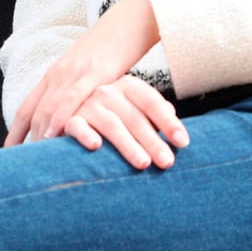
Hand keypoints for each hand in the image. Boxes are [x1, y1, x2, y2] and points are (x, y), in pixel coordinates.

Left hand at [6, 0, 167, 147]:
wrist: (130, 21)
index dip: (16, 131)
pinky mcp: (94, 72)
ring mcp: (75, 72)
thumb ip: (76, 93)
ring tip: (34, 158)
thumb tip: (74, 119)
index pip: (28, 107)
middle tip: (21, 164)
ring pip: (49, 107)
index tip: (9, 152)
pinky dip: (60, 117)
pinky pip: (72, 98)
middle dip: (25, 139)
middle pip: (34, 111)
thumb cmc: (112, 49)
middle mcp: (59, 73)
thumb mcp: (87, 72)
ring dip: (39, 134)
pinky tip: (55, 134)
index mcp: (55, 73)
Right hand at [53, 76, 189, 170]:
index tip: (183, 142)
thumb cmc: (112, 116)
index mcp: (127, 86)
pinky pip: (77, 126)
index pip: (152, 102)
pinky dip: (85, 135)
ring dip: (128, 145)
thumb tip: (172, 114)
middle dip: (153, 140)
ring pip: (112, 124)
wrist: (69, 114)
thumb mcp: (134, 110)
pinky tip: (96, 146)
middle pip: (135, 117)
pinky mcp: (68, 119)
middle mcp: (108, 92)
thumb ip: (153, 113)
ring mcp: (88, 104)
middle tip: (167, 162)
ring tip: (143, 163)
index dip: (169, 122)